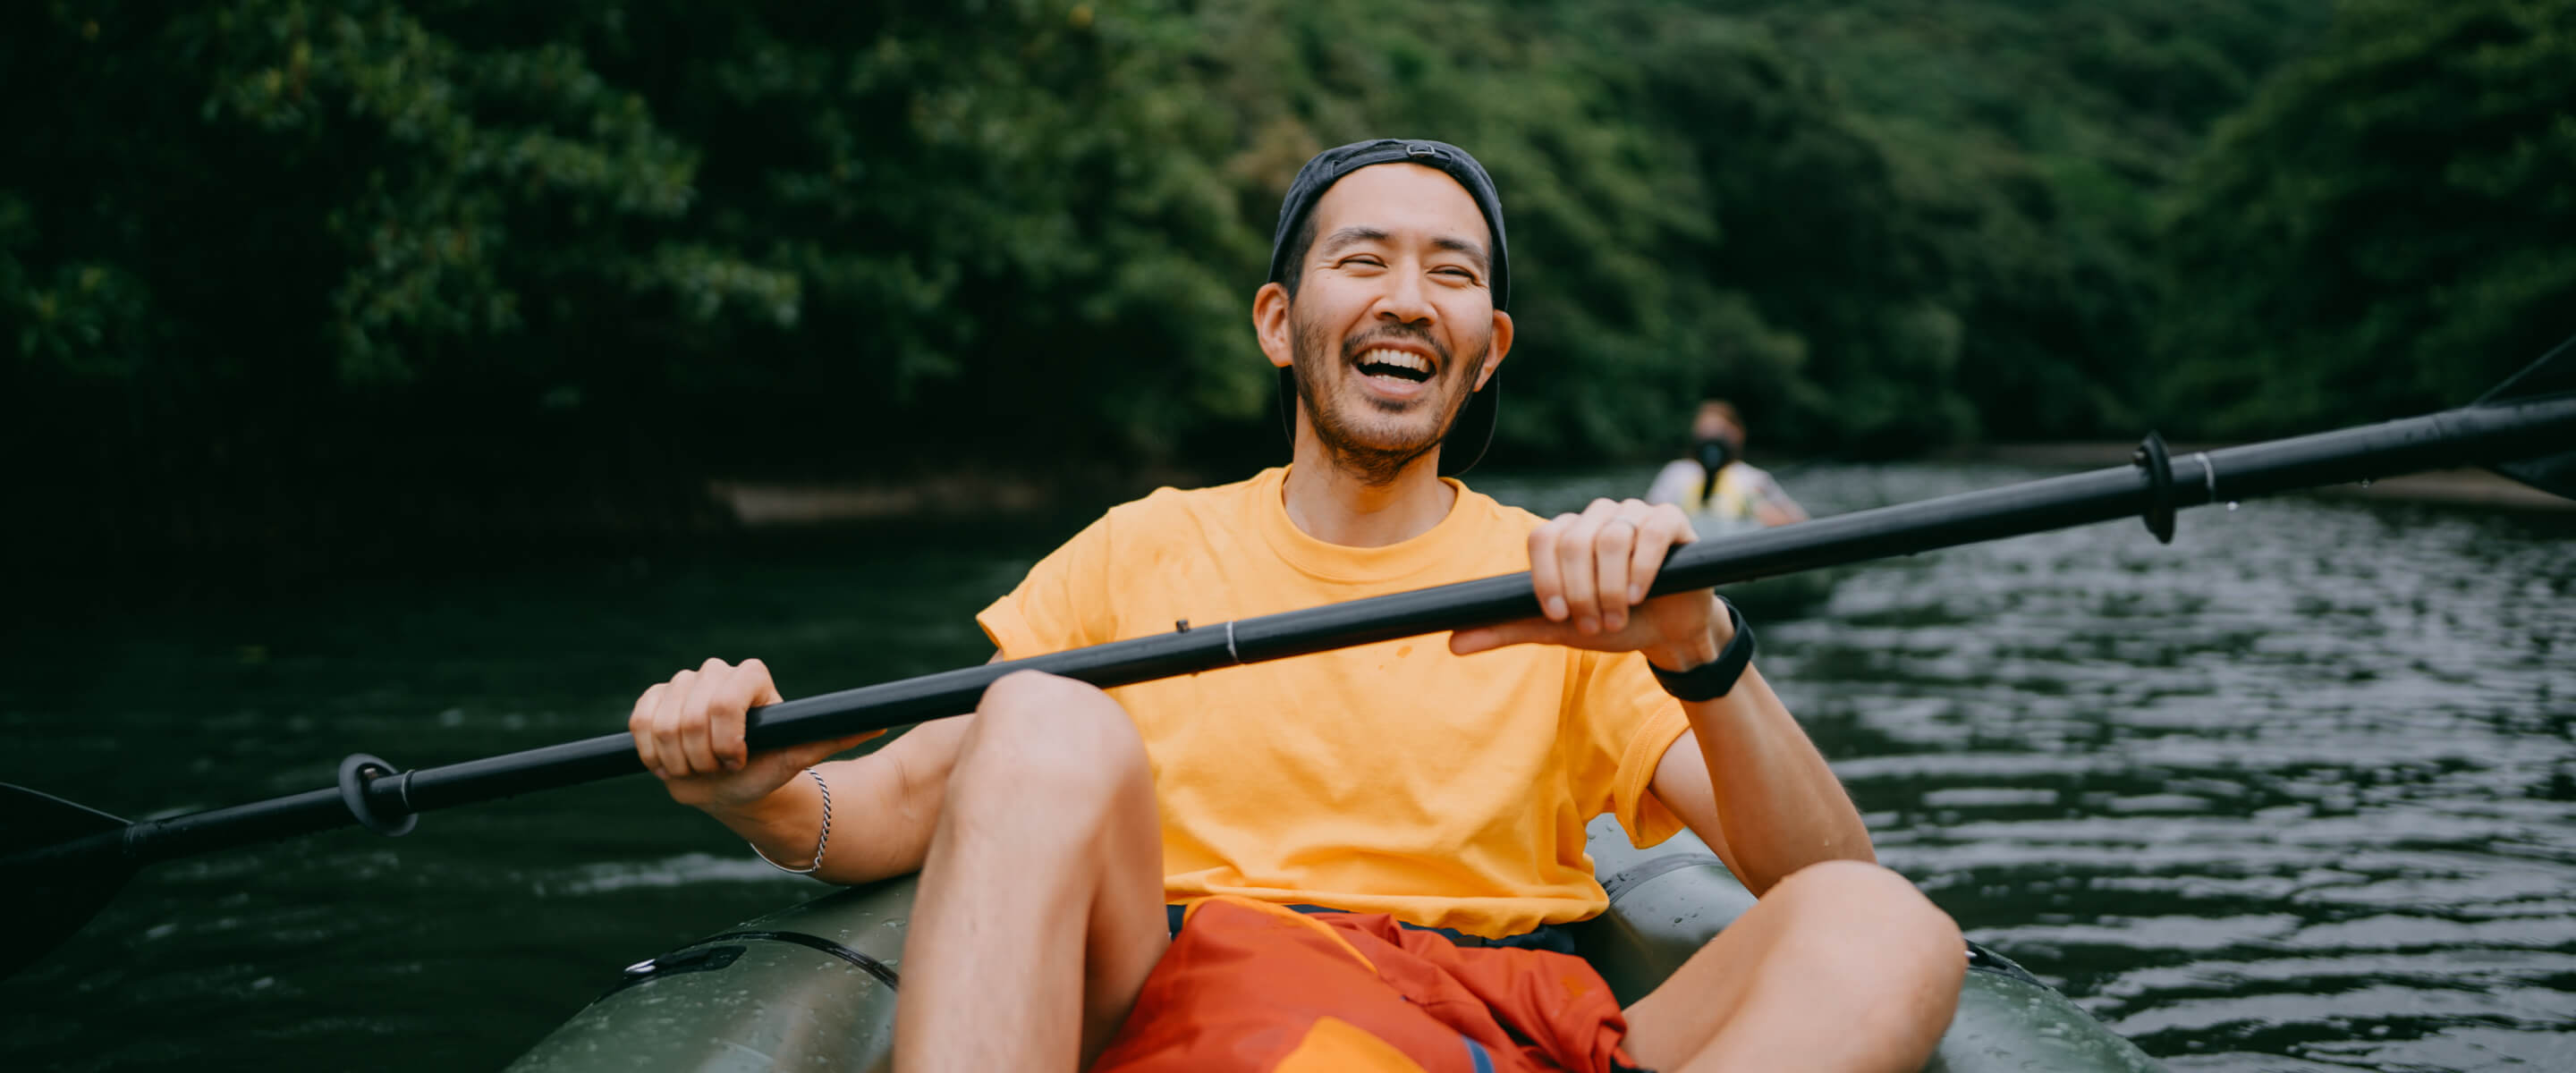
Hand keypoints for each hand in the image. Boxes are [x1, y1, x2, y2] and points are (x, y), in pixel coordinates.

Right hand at [629, 658, 880, 810]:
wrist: (732, 783)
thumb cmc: (769, 768)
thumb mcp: (799, 756)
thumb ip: (832, 736)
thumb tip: (880, 722)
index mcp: (751, 678)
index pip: (729, 694)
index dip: (728, 734)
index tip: (737, 761)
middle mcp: (715, 673)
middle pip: (693, 711)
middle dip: (703, 754)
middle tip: (719, 770)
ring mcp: (681, 685)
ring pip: (664, 719)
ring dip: (678, 758)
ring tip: (699, 769)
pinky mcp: (653, 700)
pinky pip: (640, 721)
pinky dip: (651, 751)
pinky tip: (670, 763)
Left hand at [1449, 498, 1731, 670]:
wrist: (1668, 632)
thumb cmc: (1611, 623)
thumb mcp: (1557, 630)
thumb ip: (1509, 628)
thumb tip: (1453, 643)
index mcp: (1566, 535)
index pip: (1542, 539)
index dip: (1546, 579)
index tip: (1558, 615)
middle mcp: (1596, 517)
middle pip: (1575, 540)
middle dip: (1582, 591)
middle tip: (1594, 624)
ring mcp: (1633, 514)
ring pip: (1611, 537)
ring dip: (1612, 587)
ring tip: (1618, 617)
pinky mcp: (1669, 520)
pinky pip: (1650, 532)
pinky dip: (1642, 568)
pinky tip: (1641, 595)